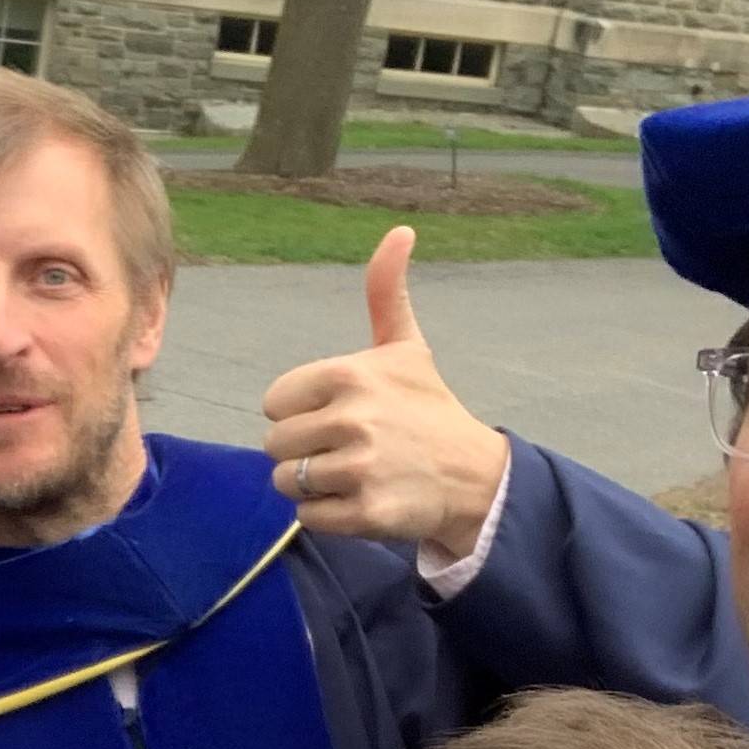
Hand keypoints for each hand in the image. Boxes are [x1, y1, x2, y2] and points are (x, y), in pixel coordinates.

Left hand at [262, 225, 512, 559]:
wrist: (473, 477)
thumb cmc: (428, 409)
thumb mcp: (406, 348)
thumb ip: (386, 292)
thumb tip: (400, 231)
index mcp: (351, 375)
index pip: (275, 403)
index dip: (299, 413)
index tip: (336, 415)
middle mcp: (354, 419)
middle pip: (275, 445)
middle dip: (302, 451)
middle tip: (346, 449)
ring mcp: (360, 468)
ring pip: (287, 482)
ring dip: (311, 485)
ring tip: (352, 474)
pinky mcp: (366, 512)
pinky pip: (308, 517)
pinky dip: (326, 515)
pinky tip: (359, 499)